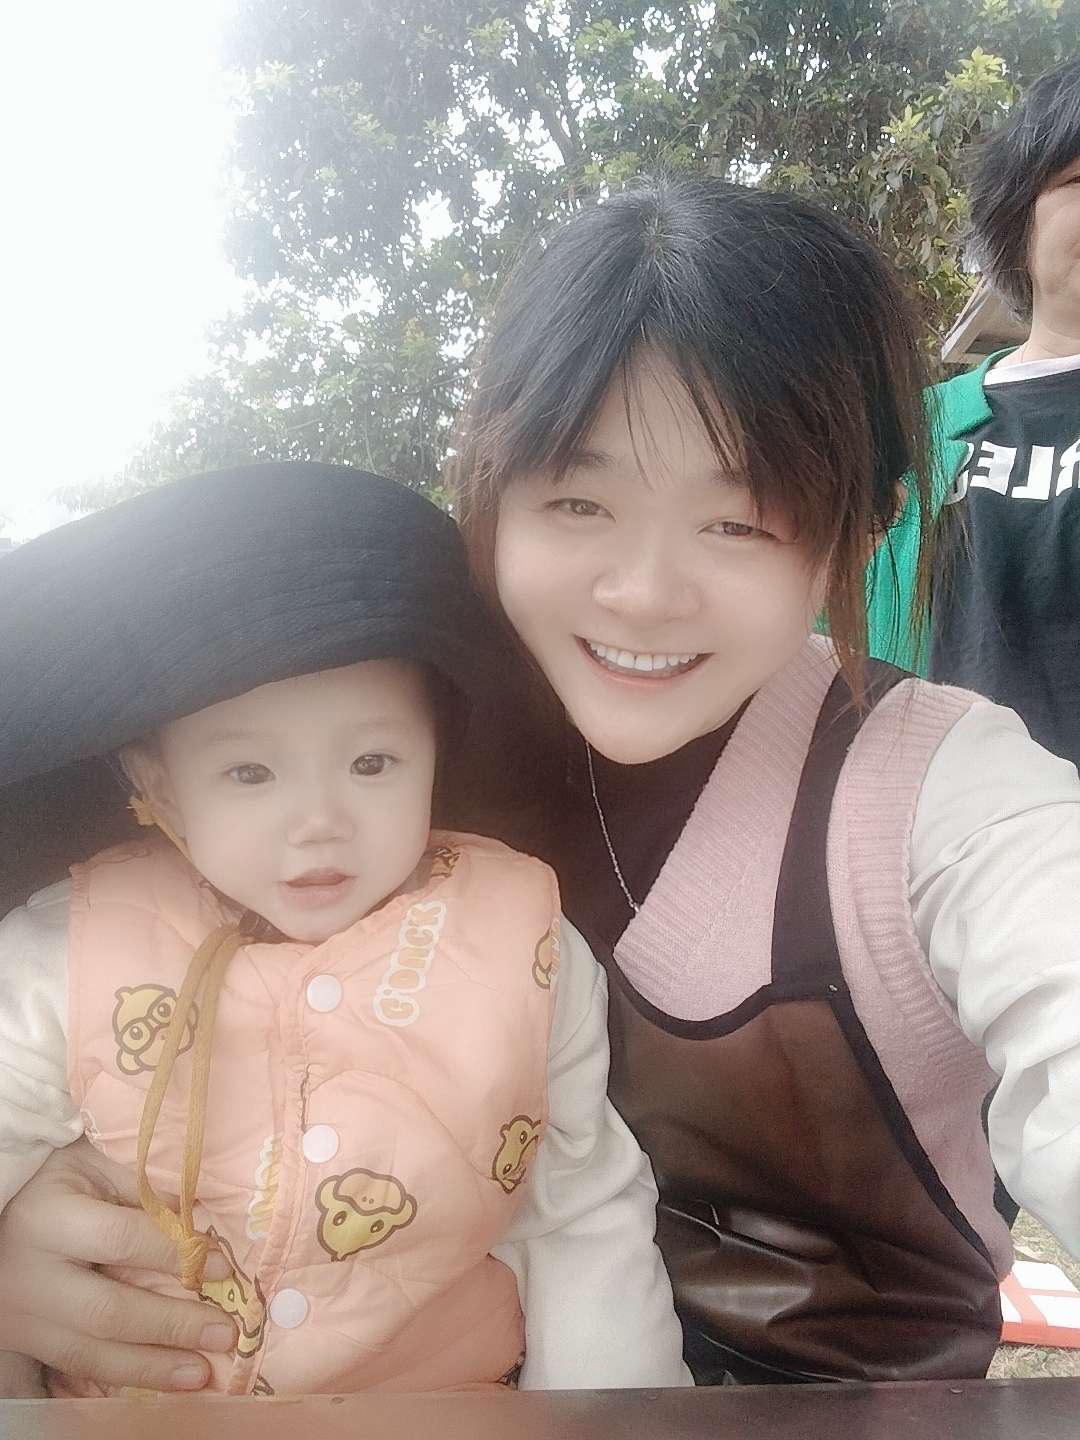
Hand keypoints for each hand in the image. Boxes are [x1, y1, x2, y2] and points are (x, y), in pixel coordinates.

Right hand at [0, 1139, 235, 1391]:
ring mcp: (21, 1316)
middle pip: (107, 1311)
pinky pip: (76, 1365)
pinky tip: (161, 1379)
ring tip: (201, 1373)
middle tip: (224, 1333)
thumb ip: (142, 1190)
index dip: (173, 1255)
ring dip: (151, 1367)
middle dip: (171, 1326)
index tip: (222, 1268)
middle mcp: (31, 1274)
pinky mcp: (21, 1340)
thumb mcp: (93, 1164)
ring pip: (89, 1353)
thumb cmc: (53, 1178)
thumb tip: (200, 1225)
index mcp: (49, 1218)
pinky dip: (123, 1376)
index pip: (120, 1240)